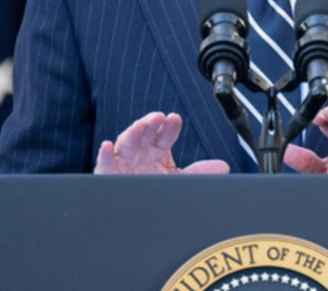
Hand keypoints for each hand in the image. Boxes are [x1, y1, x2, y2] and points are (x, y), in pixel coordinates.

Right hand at [93, 112, 229, 174]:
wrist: (134, 210)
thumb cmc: (153, 187)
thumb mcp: (177, 180)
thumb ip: (199, 173)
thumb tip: (223, 167)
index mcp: (156, 150)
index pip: (164, 135)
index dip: (169, 127)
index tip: (175, 119)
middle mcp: (140, 152)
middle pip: (145, 134)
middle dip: (150, 124)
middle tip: (158, 117)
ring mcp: (123, 161)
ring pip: (126, 143)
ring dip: (132, 133)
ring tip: (140, 126)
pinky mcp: (107, 173)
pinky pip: (104, 163)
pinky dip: (104, 155)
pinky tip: (106, 146)